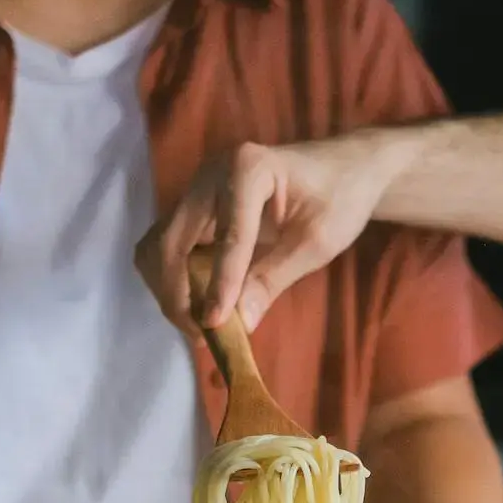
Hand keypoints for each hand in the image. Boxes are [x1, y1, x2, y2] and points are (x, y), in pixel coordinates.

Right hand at [135, 135, 393, 333]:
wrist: (344, 170)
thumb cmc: (339, 199)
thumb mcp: (316, 243)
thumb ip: (274, 279)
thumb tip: (240, 323)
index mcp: (247, 169)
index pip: (228, 236)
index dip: (219, 285)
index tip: (214, 325)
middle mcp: (210, 174)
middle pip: (170, 241)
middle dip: (177, 293)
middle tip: (202, 332)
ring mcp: (198, 190)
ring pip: (158, 247)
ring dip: (169, 290)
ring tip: (200, 322)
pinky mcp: (196, 209)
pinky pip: (169, 249)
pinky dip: (175, 281)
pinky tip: (200, 304)